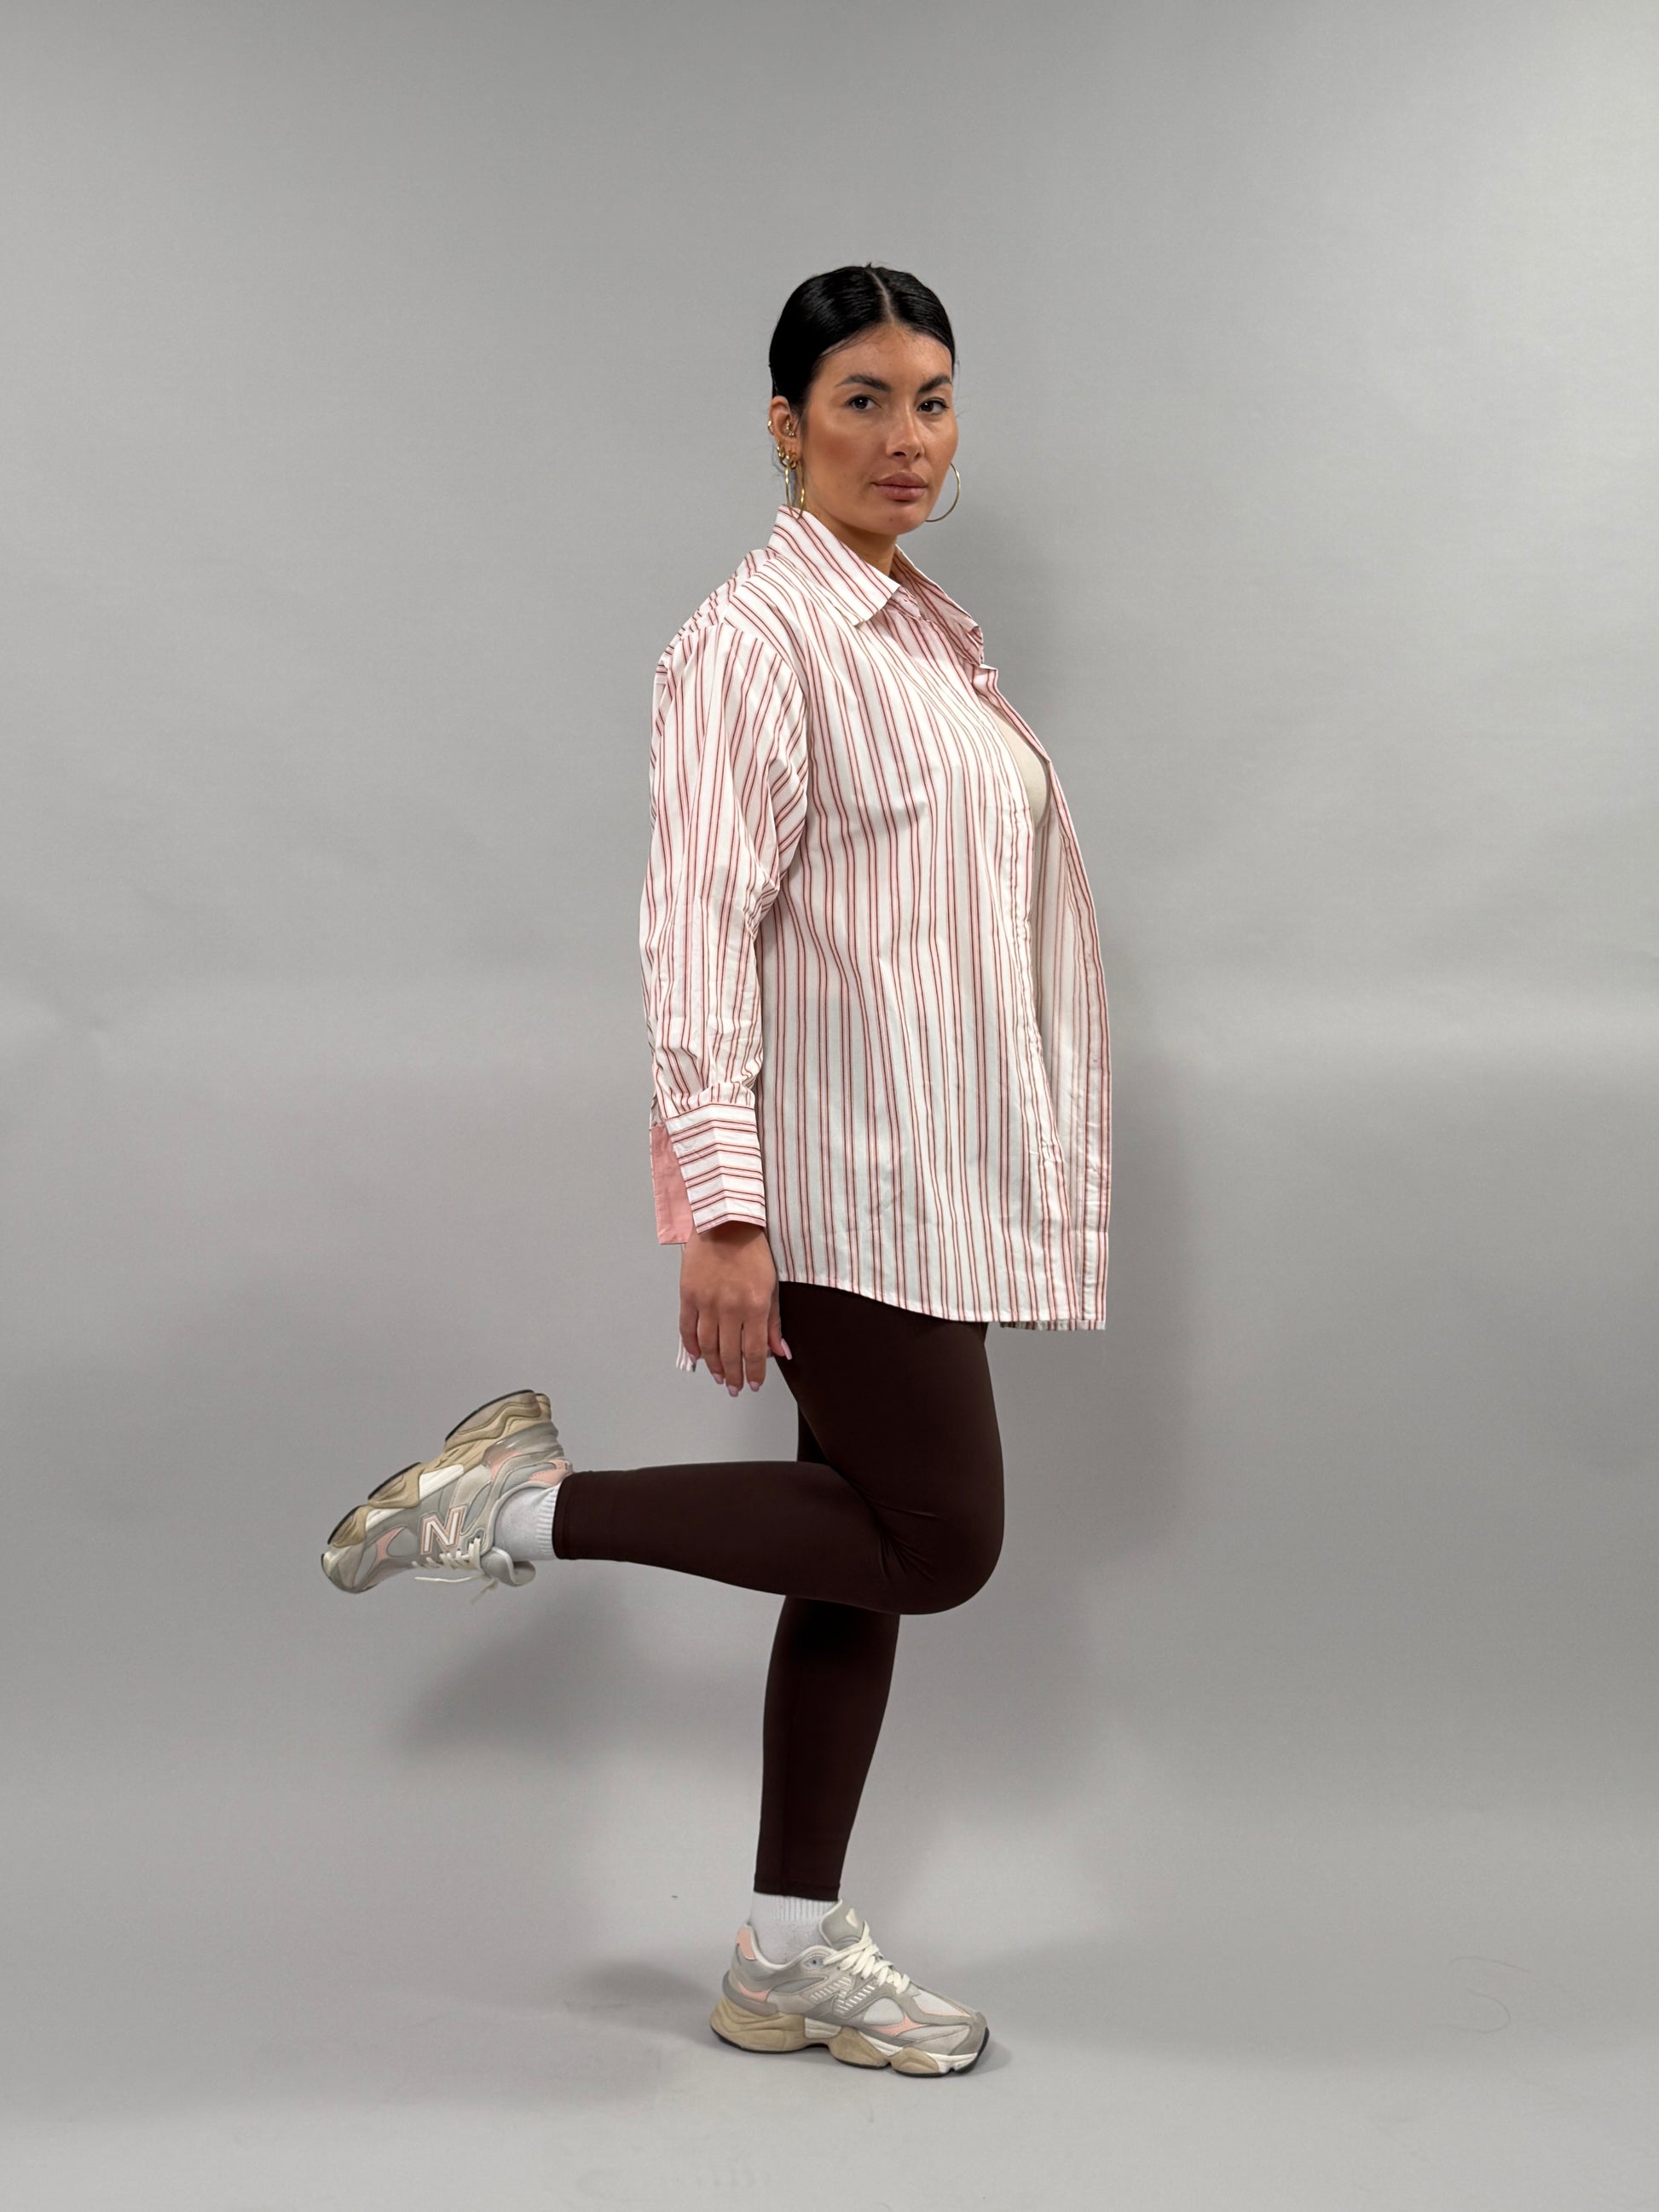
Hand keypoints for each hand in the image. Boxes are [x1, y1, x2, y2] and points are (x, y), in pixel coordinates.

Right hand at [679, 1221, 791, 1393]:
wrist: (725, 1223)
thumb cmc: (754, 1253)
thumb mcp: (772, 1286)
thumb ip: (774, 1322)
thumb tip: (780, 1352)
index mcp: (755, 1306)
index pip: (754, 1351)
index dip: (755, 1372)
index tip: (754, 1384)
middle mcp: (730, 1309)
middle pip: (729, 1354)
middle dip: (734, 1375)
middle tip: (735, 1388)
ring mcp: (706, 1303)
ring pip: (707, 1346)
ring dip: (713, 1366)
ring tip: (719, 1377)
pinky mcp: (688, 1295)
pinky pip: (687, 1328)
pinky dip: (691, 1346)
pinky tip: (697, 1357)